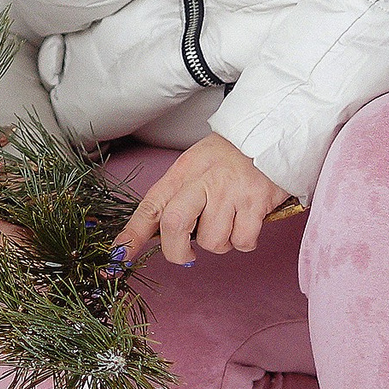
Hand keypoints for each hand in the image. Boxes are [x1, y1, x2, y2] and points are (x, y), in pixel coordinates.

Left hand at [112, 132, 294, 265]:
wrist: (270, 133)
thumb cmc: (230, 156)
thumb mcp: (195, 165)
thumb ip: (177, 195)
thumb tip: (158, 234)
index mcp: (182, 172)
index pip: (150, 206)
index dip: (132, 235)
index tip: (118, 256)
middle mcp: (203, 181)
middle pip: (175, 226)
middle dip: (177, 251)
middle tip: (186, 254)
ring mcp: (229, 192)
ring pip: (212, 241)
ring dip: (220, 243)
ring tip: (228, 223)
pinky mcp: (255, 202)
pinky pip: (242, 241)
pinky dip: (244, 241)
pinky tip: (248, 222)